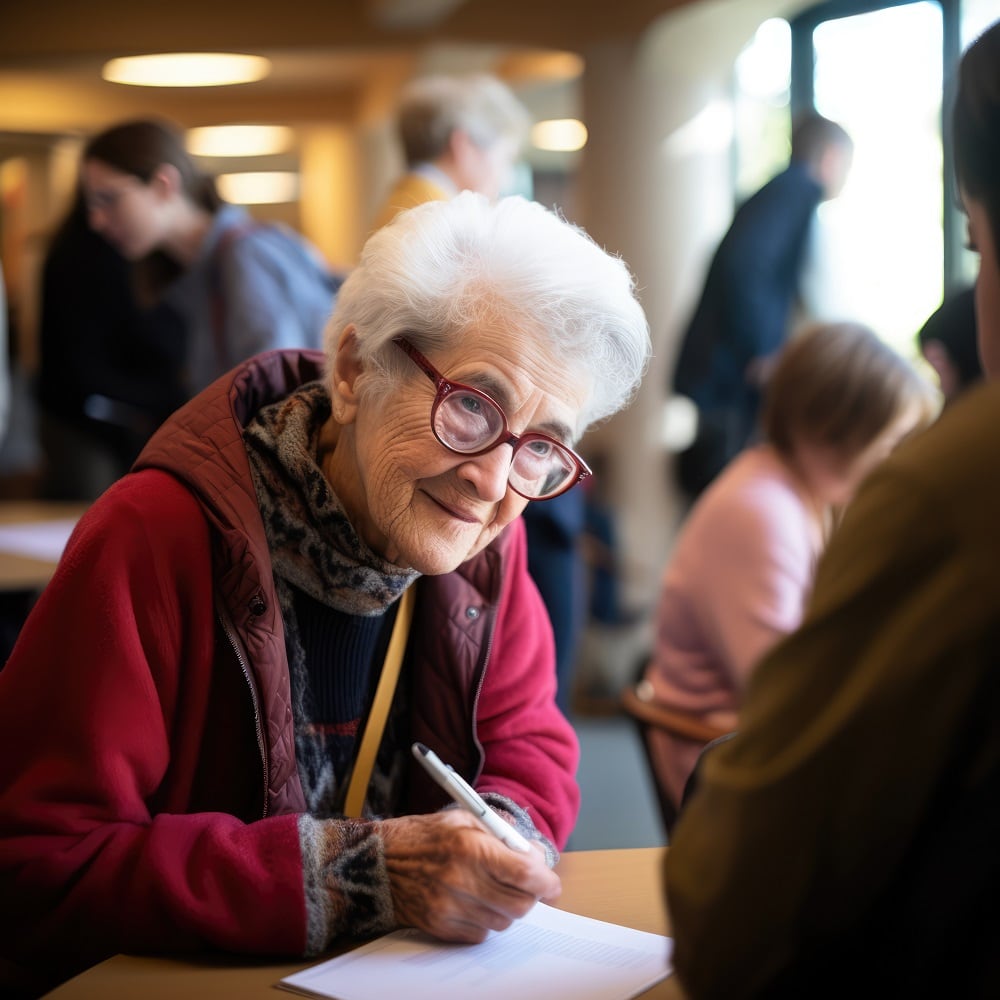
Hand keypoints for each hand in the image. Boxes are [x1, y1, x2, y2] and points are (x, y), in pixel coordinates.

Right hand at [378, 810, 561, 942]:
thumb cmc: (423, 835)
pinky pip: (480, 934)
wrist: (376, 861)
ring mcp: (449, 907)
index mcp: (470, 846)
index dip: (546, 881)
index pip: (525, 874)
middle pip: (519, 904)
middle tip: (526, 886)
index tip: (551, 882)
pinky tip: (473, 902)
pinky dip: (485, 921)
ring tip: (493, 889)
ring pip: (503, 922)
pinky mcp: (439, 926)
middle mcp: (461, 879)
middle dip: (530, 896)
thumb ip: (502, 835)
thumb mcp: (464, 818)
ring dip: (507, 908)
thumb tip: (535, 854)